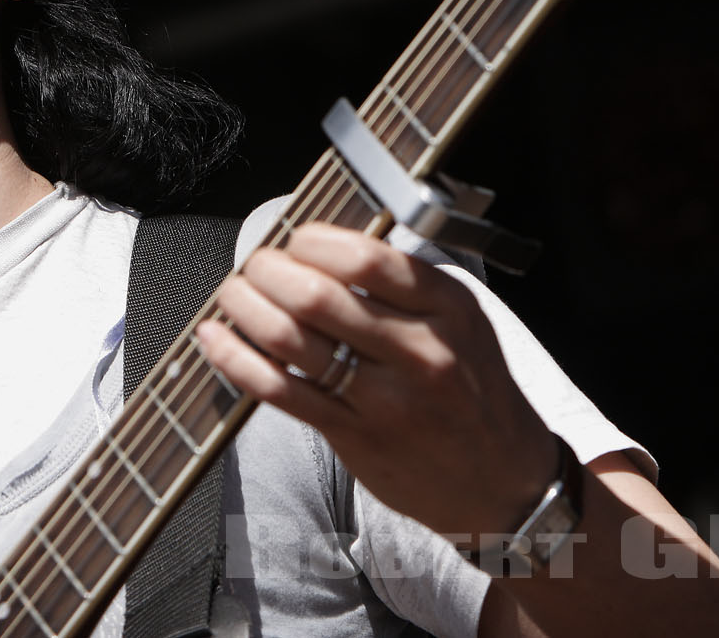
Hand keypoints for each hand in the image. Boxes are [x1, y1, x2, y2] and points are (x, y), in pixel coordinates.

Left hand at [196, 222, 556, 540]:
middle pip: (317, 296)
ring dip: (244, 307)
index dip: (312, 241)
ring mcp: (385, 400)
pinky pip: (280, 391)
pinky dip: (236, 360)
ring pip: (290, 340)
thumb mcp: (462, 322)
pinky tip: (215, 340)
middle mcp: (419, 352)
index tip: (294, 238)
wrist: (503, 481)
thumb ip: (402, 286)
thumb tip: (322, 247)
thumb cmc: (474, 391)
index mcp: (448, 309)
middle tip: (255, 265)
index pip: (366, 258)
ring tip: (233, 294)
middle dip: (267, 270)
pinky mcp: (353, 436)